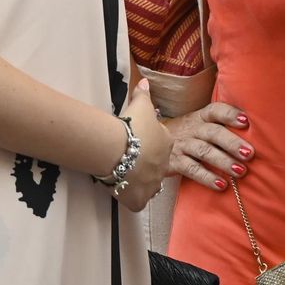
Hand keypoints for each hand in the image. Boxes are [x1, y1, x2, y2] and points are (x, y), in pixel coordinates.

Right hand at [115, 81, 173, 212]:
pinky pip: (138, 203)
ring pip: (151, 187)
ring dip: (143, 184)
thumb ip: (144, 94)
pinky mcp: (139, 198)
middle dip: (153, 169)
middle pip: (160, 168)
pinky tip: (125, 196)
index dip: (154, 147)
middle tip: (142, 167)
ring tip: (133, 182)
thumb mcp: (140, 106)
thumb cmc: (132, 127)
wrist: (119, 149)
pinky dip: (132, 200)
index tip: (145, 146)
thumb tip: (145, 81)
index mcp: (165, 143)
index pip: (164, 147)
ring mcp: (152, 183)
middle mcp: (162, 165)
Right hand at [163, 99, 252, 192]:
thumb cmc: (187, 134)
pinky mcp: (175, 162)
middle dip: (232, 143)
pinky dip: (207, 178)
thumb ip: (220, 126)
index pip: (215, 110)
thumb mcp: (199, 124)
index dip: (230, 114)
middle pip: (213, 133)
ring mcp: (182, 145)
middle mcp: (192, 129)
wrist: (150, 141)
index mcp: (200, 116)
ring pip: (204, 152)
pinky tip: (221, 185)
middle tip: (249, 154)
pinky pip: (192, 170)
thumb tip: (252, 132)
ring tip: (240, 171)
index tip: (245, 121)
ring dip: (223, 161)